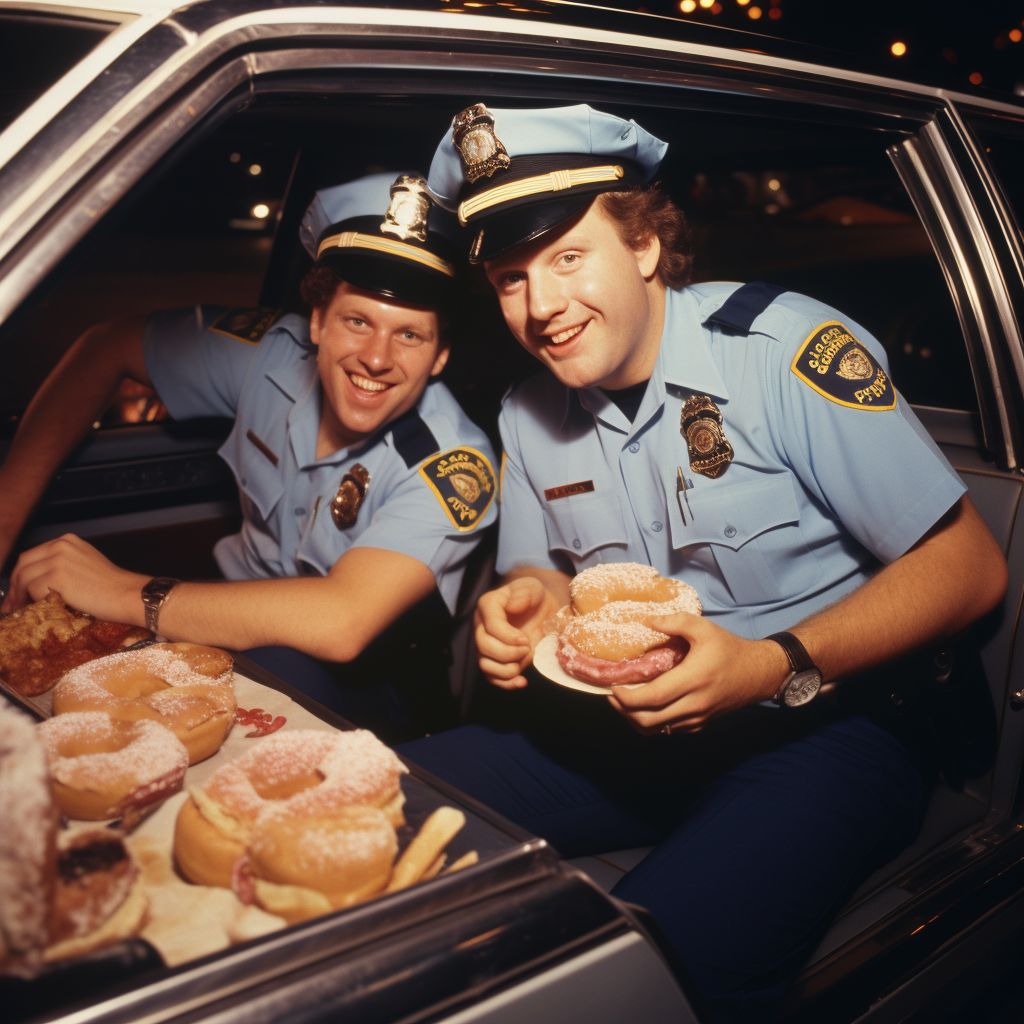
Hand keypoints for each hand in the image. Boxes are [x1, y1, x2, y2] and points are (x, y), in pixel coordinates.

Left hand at [2, 534, 146, 623]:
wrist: (127, 594)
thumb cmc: (112, 586)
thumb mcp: (86, 563)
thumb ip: (63, 564)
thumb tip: (38, 581)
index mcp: (67, 541)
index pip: (32, 555)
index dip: (21, 574)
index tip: (17, 591)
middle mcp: (60, 545)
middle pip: (23, 564)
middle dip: (14, 586)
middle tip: (12, 604)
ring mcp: (57, 559)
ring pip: (23, 577)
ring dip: (17, 596)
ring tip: (17, 611)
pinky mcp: (56, 576)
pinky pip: (30, 590)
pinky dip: (28, 602)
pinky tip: (31, 611)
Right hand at [474, 576, 561, 688]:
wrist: (541, 609)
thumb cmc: (534, 596)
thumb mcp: (533, 587)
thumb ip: (524, 592)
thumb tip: (512, 605)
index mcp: (488, 605)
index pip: (490, 625)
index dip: (508, 636)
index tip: (526, 639)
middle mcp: (482, 625)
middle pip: (484, 646)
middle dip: (508, 652)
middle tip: (528, 648)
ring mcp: (487, 644)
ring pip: (484, 664)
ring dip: (506, 670)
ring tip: (524, 662)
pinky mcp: (496, 660)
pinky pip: (492, 677)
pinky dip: (506, 683)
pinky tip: (522, 681)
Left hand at [607, 612, 790, 733]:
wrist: (758, 674)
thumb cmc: (729, 649)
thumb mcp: (704, 628)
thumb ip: (675, 621)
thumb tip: (646, 622)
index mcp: (694, 679)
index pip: (653, 697)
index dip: (628, 697)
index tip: (613, 687)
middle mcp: (694, 704)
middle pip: (648, 720)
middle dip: (623, 711)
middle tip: (612, 695)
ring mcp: (697, 718)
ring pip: (656, 730)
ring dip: (634, 719)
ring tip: (623, 702)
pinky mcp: (699, 725)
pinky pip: (668, 730)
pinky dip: (650, 722)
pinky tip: (643, 706)